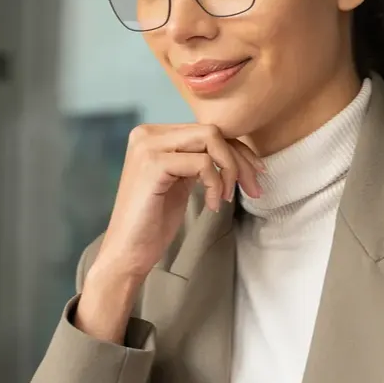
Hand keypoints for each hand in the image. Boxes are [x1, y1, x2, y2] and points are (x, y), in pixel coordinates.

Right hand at [77, 125, 262, 340]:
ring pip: (210, 139)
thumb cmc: (153, 222)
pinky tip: (212, 205)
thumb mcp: (181, 181)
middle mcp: (147, 134)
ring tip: (226, 198)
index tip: (256, 174)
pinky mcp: (152, 164)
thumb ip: (198, 160)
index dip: (237, 150)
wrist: (127, 252)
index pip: (206, 130)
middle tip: (253, 189)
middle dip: (240, 160)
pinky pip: (202, 163)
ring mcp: (148, 147)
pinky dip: (215, 184)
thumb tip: (237, 150)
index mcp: (153, 135)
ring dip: (230, 170)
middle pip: (212, 131)